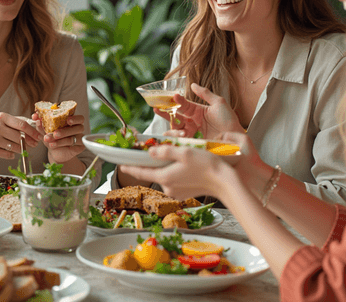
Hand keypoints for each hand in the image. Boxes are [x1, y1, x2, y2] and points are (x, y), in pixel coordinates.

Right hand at [0, 113, 41, 159]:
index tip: (39, 137)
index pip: (22, 125)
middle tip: (34, 144)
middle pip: (20, 137)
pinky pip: (8, 155)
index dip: (33, 132)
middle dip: (30, 142)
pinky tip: (11, 152)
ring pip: (15, 147)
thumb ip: (18, 121)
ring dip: (21, 149)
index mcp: (2, 117)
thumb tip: (36, 125)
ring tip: (22, 148)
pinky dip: (12, 154)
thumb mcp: (4, 120)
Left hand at [34, 112, 85, 163]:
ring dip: (60, 138)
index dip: (75, 118)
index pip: (79, 118)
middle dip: (65, 130)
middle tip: (55, 133)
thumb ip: (41, 123)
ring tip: (48, 139)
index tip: (68, 120)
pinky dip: (60, 144)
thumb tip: (35, 116)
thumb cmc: (52, 138)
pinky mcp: (79, 147)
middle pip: (79, 127)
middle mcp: (78, 129)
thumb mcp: (45, 130)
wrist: (54, 152)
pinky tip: (52, 145)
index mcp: (72, 121)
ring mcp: (79, 138)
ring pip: (73, 137)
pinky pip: (72, 145)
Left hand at [119, 132, 252, 199]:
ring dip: (160, 167)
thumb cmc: (207, 166)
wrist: (225, 183)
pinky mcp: (184, 193)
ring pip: (162, 177)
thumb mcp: (185, 152)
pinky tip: (177, 165)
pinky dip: (170, 172)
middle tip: (144, 153)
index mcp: (165, 177)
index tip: (120, 164)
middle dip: (147, 164)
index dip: (129, 167)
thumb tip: (150, 151)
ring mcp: (176, 192)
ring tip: (163, 156)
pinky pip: (172, 181)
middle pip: (151, 174)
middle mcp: (168, 187)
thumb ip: (165, 151)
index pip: (141, 173)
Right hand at [157, 83, 243, 138]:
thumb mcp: (219, 103)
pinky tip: (181, 135)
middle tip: (156, 109)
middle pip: (175, 116)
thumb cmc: (229, 120)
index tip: (172, 96)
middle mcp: (192, 121)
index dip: (176, 101)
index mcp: (197, 111)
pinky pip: (180, 139)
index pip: (183, 105)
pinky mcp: (192, 142)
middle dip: (165, 113)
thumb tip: (192, 84)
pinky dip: (177, 137)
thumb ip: (205, 93)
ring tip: (178, 128)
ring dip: (172, 127)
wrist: (235, 138)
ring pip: (175, 128)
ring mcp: (192, 132)